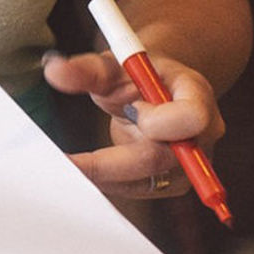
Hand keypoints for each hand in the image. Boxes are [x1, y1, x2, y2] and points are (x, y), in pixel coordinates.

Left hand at [42, 49, 223, 202]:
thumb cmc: (139, 74)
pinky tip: (83, 169)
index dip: (158, 121)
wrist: (155, 88)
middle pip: (160, 160)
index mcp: (197, 97)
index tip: (132, 109)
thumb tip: (54, 70)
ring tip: (65, 163)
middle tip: (64, 162)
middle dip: (108, 164)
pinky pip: (135, 189)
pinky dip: (106, 180)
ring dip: (102, 174)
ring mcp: (187, 166)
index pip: (190, 118)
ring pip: (143, 181)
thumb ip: (87, 69)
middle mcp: (199, 137)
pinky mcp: (169, 183)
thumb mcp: (115, 65)